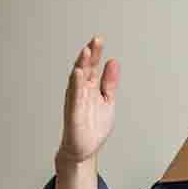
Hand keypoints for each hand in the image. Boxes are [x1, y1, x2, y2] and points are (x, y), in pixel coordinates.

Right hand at [58, 36, 119, 165]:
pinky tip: (78, 73)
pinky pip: (74, 97)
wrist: (85, 149)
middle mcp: (81, 92)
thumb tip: (113, 62)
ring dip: (81, 65)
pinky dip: (76, 84)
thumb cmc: (93, 125)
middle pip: (84, 69)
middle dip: (90, 55)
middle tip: (96, 40)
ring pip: (77, 80)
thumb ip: (109, 82)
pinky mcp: (74, 113)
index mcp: (90, 88)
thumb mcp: (108, 100)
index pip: (92, 67)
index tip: (99, 39)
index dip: (96, 53)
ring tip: (86, 51)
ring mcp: (76, 101)